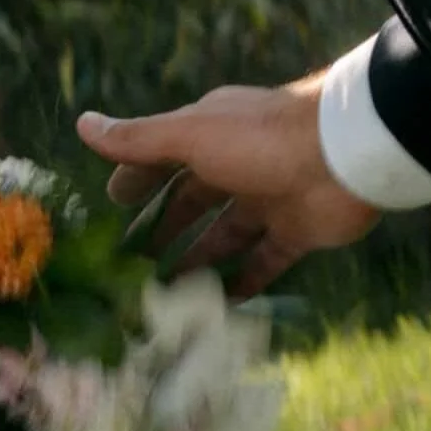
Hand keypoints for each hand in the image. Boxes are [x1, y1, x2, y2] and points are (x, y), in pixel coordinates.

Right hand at [77, 77, 379, 297]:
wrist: (347, 154)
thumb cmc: (260, 139)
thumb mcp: (190, 136)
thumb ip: (139, 139)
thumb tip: (82, 124)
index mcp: (211, 134)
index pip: (163, 157)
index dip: (137, 179)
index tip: (112, 205)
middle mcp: (237, 165)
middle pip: (192, 200)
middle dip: (163, 227)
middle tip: (130, 263)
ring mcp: (268, 200)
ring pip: (223, 235)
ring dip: (195, 260)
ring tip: (164, 294)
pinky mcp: (296, 232)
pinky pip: (264, 262)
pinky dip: (243, 282)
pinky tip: (218, 306)